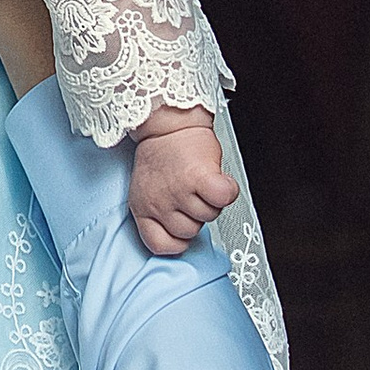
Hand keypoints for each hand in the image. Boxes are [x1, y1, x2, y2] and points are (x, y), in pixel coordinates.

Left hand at [128, 107, 240, 258]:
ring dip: (211, 200)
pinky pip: (222, 199)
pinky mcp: (199, 177)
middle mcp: (159, 202)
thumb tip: (183, 237)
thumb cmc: (162, 153)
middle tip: (191, 191)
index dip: (177, 239)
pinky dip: (227, 190)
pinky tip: (219, 179)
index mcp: (143, 207)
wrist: (168, 123)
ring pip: (209, 216)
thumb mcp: (147, 189)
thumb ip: (159, 212)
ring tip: (200, 180)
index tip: (181, 223)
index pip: (160, 245)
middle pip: (190, 231)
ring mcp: (178, 191)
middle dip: (196, 214)